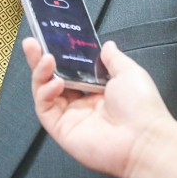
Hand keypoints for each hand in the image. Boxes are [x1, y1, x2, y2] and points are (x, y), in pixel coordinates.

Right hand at [23, 38, 174, 177]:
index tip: (50, 38)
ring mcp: (71, 116)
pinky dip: (44, 93)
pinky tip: (56, 82)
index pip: (70, 69)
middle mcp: (82, 103)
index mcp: (98, 90)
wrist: (144, 138)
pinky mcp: (62, 129)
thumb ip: (113, 58)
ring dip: (40, 73)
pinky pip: (45, 109)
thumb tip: (107, 45)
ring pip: (44, 92)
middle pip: (53, 78)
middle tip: (32, 43)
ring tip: (46, 59)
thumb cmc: (141, 107)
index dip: (60, 54)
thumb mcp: (129, 72)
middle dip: (40, 60)